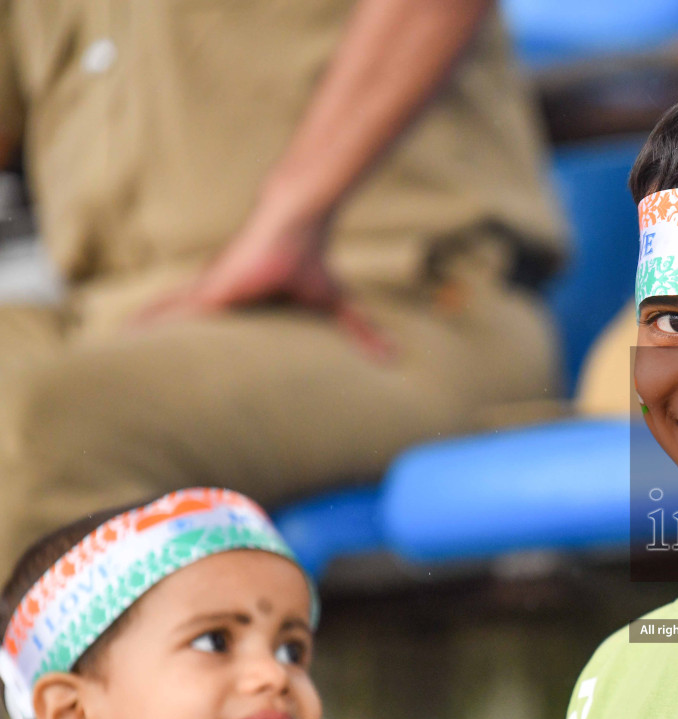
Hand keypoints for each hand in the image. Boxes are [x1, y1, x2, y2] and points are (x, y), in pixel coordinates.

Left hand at [133, 205, 392, 360]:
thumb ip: (359, 333)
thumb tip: (394, 358)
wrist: (295, 223)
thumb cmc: (310, 259)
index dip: (197, 346)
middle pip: (182, 325)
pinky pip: (173, 312)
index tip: (182, 370)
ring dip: (145, 334)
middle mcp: (219, 297)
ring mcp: (210, 292)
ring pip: (169, 319)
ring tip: (117, 351)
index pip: (214, 329)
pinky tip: (127, 332)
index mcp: (242, 304)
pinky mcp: (210, 291)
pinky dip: (150, 322)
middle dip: (160, 343)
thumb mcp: (334, 306)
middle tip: (137, 368)